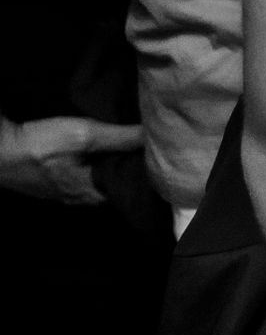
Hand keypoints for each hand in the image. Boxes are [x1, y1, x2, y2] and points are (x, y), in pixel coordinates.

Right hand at [0, 113, 143, 205]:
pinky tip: (93, 152)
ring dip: (106, 166)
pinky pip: (78, 177)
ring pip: (93, 181)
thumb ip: (118, 138)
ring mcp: (60, 192)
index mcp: (89, 193)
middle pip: (109, 186)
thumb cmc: (41, 146)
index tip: (156, 157)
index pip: (125, 190)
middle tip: (143, 149)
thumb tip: (151, 137)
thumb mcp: (85, 136)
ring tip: (123, 147)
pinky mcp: (49, 182)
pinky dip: (89, 165)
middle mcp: (77, 198)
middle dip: (124, 169)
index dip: (140, 174)